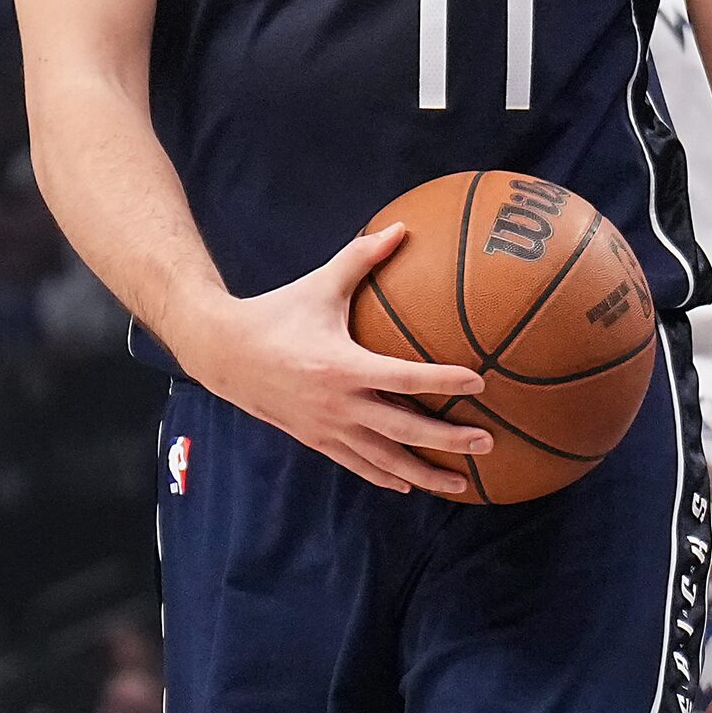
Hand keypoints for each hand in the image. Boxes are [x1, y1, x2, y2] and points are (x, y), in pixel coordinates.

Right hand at [177, 225, 489, 492]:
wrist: (223, 352)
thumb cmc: (276, 313)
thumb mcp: (319, 285)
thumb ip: (361, 258)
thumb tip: (401, 227)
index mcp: (342, 365)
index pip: (404, 377)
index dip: (443, 380)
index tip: (480, 383)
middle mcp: (338, 403)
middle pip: (404, 429)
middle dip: (448, 440)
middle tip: (487, 443)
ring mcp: (327, 428)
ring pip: (385, 460)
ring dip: (425, 473)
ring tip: (462, 482)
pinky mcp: (316, 440)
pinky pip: (359, 465)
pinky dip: (387, 477)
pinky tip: (411, 485)